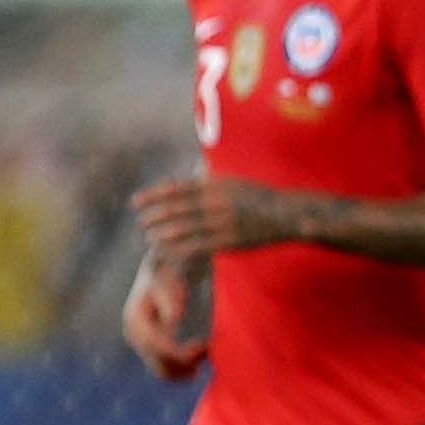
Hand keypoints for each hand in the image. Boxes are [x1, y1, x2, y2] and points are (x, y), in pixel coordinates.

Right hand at [120, 259, 207, 380]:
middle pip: (158, 365)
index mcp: (136, 319)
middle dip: (186, 364)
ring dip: (186, 370)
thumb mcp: (170, 284)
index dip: (181, 353)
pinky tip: (200, 358)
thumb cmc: (169, 276)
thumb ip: (171, 302)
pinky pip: (166, 368)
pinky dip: (183, 369)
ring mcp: (140, 344)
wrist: (161, 273)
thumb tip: (173, 321)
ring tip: (206, 355)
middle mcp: (134, 335)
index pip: (157, 347)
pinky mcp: (150, 349)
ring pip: (163, 371)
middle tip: (209, 351)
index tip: (204, 345)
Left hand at [132, 174, 286, 259]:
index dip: (153, 195)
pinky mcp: (230, 240)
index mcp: (215, 185)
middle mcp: (216, 202)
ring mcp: (223, 222)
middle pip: (175, 209)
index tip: (136, 201)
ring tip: (150, 236)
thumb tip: (193, 174)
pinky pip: (198, 245)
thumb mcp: (233, 182)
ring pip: (183, 228)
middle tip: (142, 221)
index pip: (175, 189)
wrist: (287, 213)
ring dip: (162, 233)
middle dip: (154, 215)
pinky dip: (178, 248)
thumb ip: (211, 181)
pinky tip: (167, 250)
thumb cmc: (259, 197)